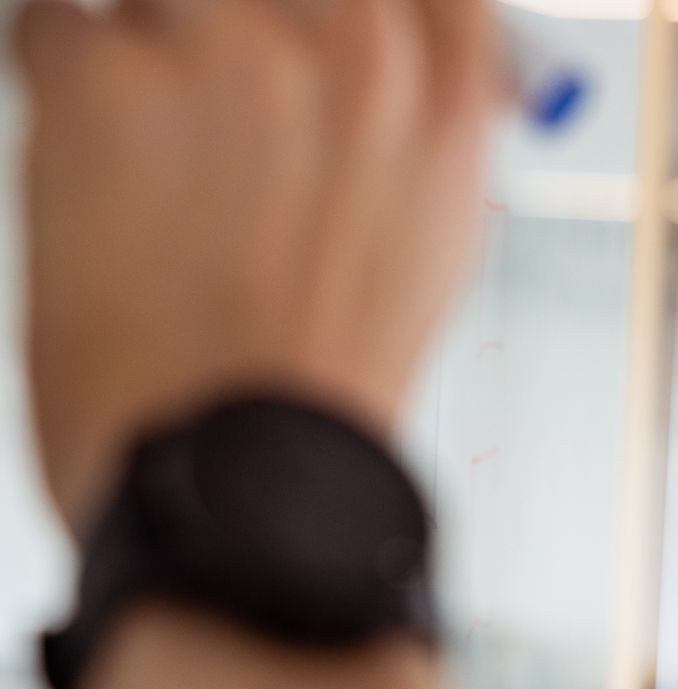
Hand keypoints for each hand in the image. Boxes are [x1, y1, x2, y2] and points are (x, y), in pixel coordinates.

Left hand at [12, 0, 501, 536]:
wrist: (241, 472)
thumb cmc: (326, 383)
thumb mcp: (429, 245)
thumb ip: (413, 124)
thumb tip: (380, 52)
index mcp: (440, 96)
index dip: (353, 8)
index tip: (307, 28)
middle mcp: (349, 50)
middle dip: (221, 27)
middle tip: (204, 74)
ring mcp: (226, 52)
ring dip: (142, 46)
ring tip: (150, 144)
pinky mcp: (103, 78)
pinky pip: (55, 24)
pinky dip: (61, 83)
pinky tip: (96, 172)